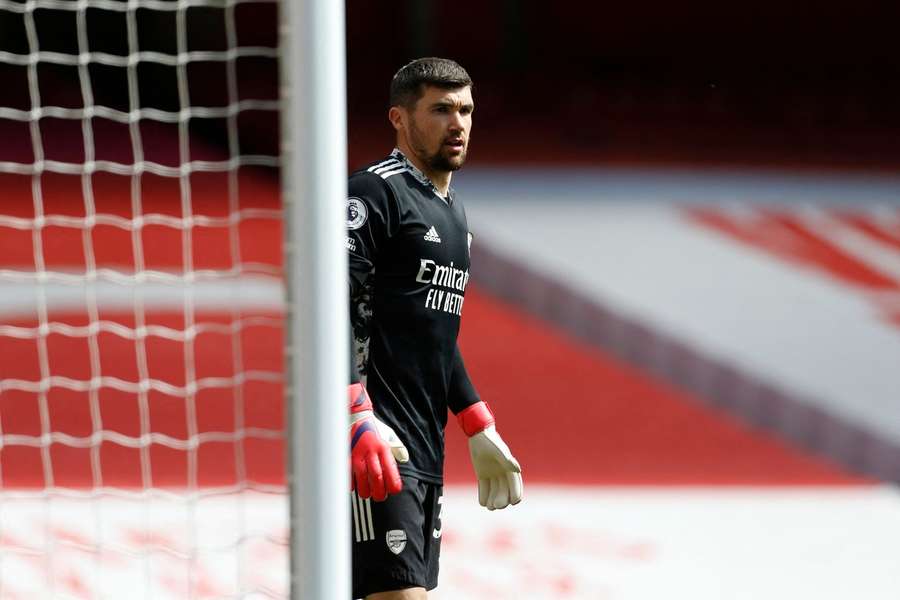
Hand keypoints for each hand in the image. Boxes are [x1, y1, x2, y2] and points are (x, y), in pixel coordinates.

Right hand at [349, 383, 408, 500]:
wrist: (356, 416)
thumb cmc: (373, 429)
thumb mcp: (389, 436)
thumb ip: (398, 448)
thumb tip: (404, 458)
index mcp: (383, 448)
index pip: (390, 470)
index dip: (393, 484)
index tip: (394, 490)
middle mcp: (371, 452)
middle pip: (376, 478)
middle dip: (379, 492)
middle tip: (380, 497)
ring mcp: (357, 455)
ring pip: (362, 479)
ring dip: (365, 491)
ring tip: (367, 493)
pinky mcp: (346, 457)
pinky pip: (348, 475)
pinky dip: (352, 484)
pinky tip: (355, 485)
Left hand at [457, 402, 522, 509]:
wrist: (478, 434)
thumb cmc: (490, 441)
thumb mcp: (498, 450)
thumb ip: (506, 460)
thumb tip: (518, 470)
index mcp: (509, 467)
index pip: (515, 483)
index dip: (516, 493)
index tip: (515, 502)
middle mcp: (502, 472)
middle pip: (505, 490)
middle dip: (503, 499)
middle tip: (497, 506)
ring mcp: (493, 474)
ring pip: (495, 490)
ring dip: (493, 499)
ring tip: (490, 507)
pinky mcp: (483, 474)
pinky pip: (484, 487)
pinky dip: (484, 495)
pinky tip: (482, 503)